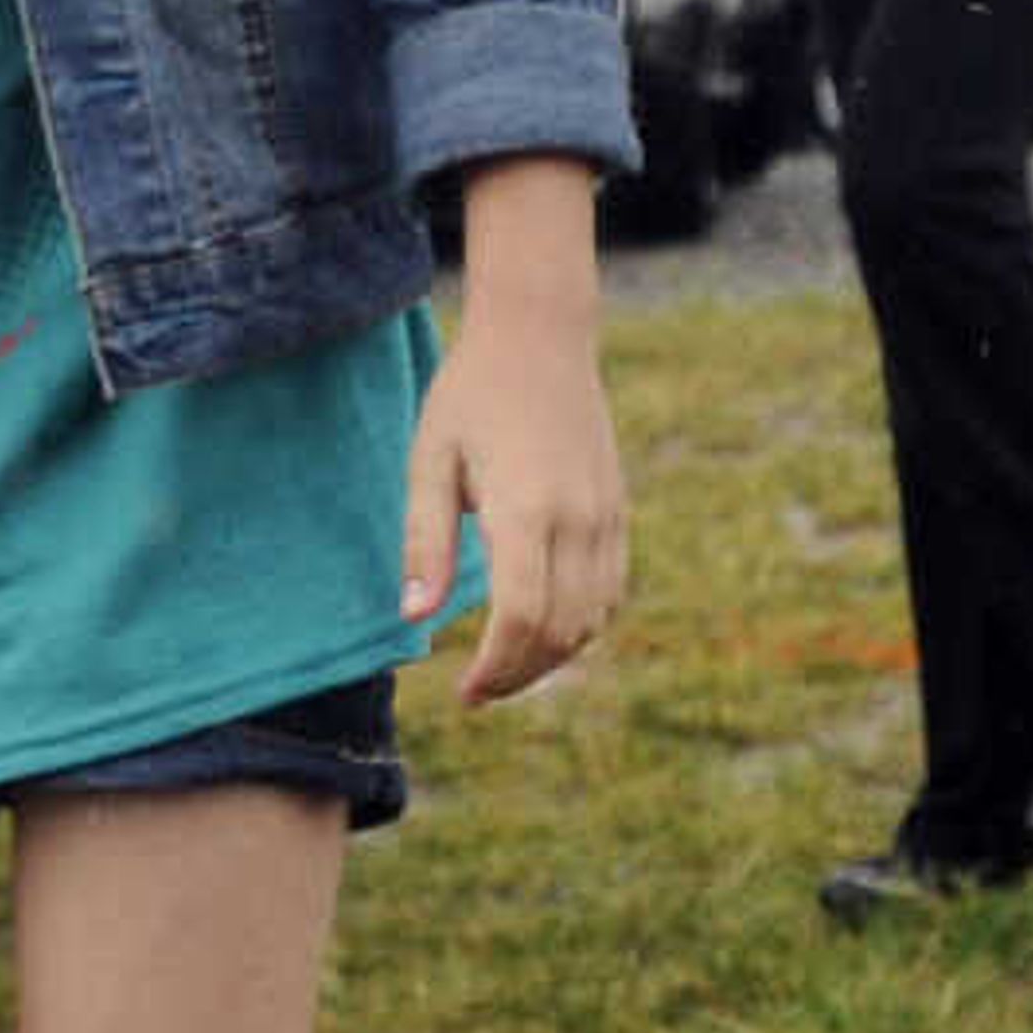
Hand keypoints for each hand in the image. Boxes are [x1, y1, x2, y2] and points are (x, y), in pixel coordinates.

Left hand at [403, 156, 626, 704]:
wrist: (540, 340)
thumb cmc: (470, 396)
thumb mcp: (430, 462)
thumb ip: (424, 542)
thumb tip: (413, 617)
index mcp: (526, 507)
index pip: (523, 615)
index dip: (496, 666)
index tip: (464, 692)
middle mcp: (578, 518)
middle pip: (561, 630)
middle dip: (519, 674)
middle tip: (476, 691)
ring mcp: (607, 516)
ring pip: (593, 619)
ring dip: (551, 657)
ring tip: (503, 669)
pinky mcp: (619, 512)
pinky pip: (610, 591)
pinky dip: (580, 626)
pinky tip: (542, 633)